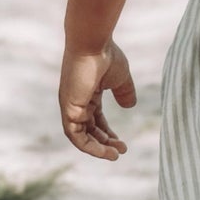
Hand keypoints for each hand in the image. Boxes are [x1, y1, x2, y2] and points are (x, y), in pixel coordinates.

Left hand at [58, 40, 136, 160]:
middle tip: (121, 151)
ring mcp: (71, 106)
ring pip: (81, 137)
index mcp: (87, 94)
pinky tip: (105, 151)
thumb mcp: (121, 78)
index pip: (95, 119)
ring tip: (115, 155)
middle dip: (105, 142)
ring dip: (98, 148)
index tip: (122, 143)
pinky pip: (76, 136)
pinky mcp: (69, 110)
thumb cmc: (106, 55)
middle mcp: (76, 102)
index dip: (108, 133)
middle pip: (89, 130)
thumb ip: (125, 92)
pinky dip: (89, 147)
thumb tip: (130, 106)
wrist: (92, 43)